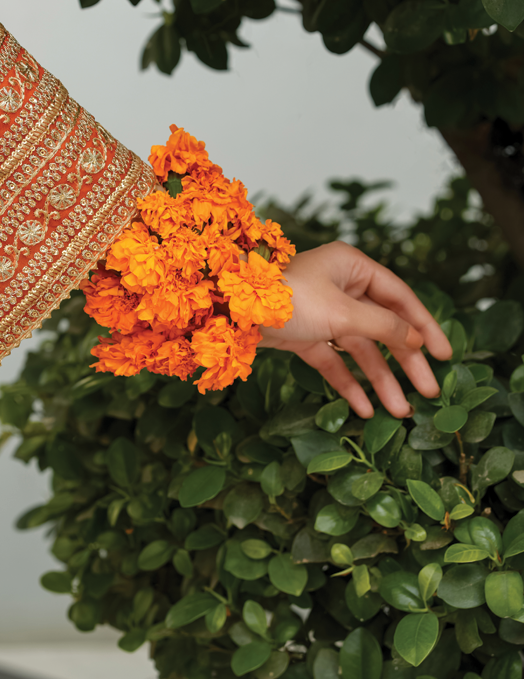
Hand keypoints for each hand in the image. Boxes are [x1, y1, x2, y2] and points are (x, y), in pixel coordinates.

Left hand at [260, 241, 452, 418]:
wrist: (232, 313)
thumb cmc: (289, 300)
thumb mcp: (343, 313)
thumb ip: (383, 326)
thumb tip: (415, 338)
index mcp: (352, 266)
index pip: (399, 297)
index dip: (424, 327)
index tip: (445, 356)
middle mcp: (340, 285)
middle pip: (382, 326)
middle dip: (405, 361)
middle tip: (428, 391)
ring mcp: (321, 311)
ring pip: (359, 348)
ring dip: (379, 379)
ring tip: (400, 411)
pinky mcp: (304, 334)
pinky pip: (333, 359)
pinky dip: (347, 382)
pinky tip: (364, 409)